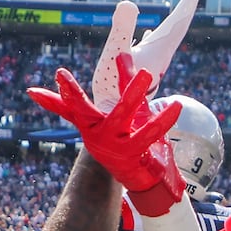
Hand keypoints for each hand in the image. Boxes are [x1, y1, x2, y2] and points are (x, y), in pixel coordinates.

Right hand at [28, 60, 185, 215]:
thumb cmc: (127, 139)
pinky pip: (149, 132)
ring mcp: (113, 145)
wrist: (141, 176)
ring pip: (120, 115)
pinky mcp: (134, 153)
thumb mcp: (123, 109)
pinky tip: (175, 105)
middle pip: (84, 112)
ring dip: (131, 94)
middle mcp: (96, 135)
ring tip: (144, 73)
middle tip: (64, 75)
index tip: (55, 74)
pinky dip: (163, 119)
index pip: (70, 108)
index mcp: (90, 125)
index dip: (60, 94)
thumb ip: (122, 82)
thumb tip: (121, 54)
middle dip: (74, 95)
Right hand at [91, 0, 201, 111]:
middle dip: (183, 11)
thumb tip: (129, 3)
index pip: (177, 24)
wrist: (115, 123)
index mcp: (158, 51)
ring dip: (170, 24)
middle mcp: (159, 58)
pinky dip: (153, 36)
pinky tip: (146, 34)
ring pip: (165, 40)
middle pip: (175, 30)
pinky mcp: (141, 72)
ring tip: (176, 11)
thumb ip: (122, 28)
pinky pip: (152, 48)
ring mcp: (151, 66)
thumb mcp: (115, 54)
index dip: (186, 6)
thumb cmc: (113, 91)